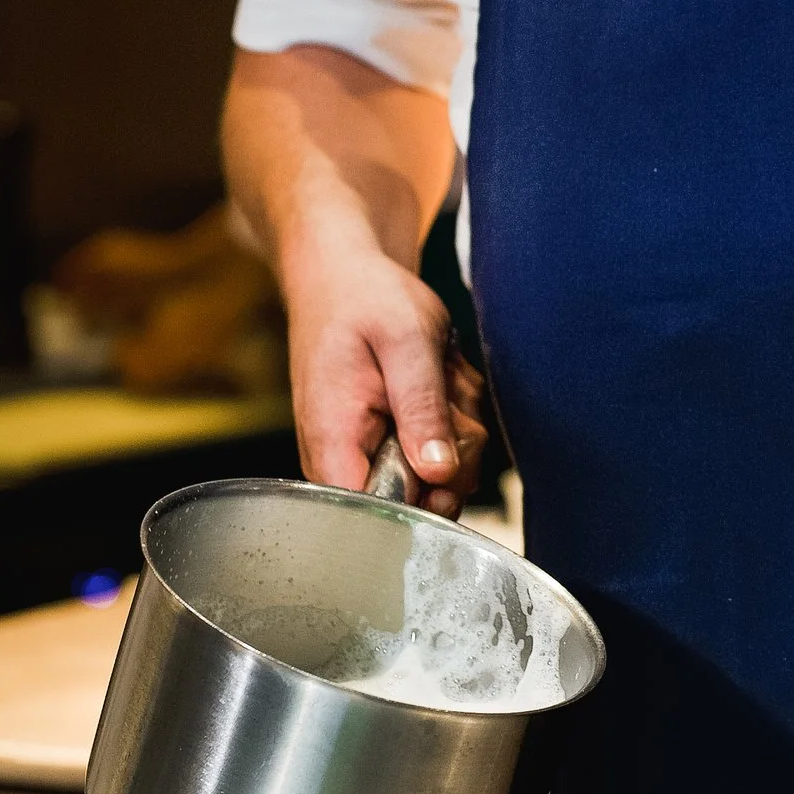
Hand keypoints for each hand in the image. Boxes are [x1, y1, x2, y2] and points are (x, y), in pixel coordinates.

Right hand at [278, 243, 486, 515]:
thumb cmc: (364, 298)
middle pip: (421, 503)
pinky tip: (438, 383)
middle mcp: (344, 463)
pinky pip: (444, 456)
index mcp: (335, 444)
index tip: (444, 462)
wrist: (343, 276)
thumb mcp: (405, 340)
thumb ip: (422, 408)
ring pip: (443, 478)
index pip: (372, 517)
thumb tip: (438, 474)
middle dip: (455, 452)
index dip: (421, 506)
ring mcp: (370, 456)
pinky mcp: (392, 446)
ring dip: (458, 426)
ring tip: (435, 375)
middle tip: (444, 393)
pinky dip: (454, 419)